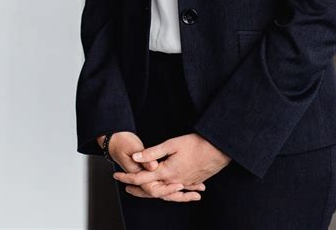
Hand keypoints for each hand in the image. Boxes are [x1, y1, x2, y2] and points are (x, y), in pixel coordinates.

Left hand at [112, 133, 230, 199]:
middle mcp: (174, 181)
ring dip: (152, 191)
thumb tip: (135, 157)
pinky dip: (170, 192)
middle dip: (137, 188)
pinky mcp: (193, 181)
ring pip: (164, 192)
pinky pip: (178, 191)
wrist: (219, 150)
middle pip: (151, 189)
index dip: (128, 177)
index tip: (116, 176)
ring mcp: (184, 182)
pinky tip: (169, 189)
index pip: (142, 178)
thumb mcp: (172, 144)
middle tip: (125, 187)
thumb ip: (153, 152)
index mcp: (167, 172)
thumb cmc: (196, 143)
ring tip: (142, 191)